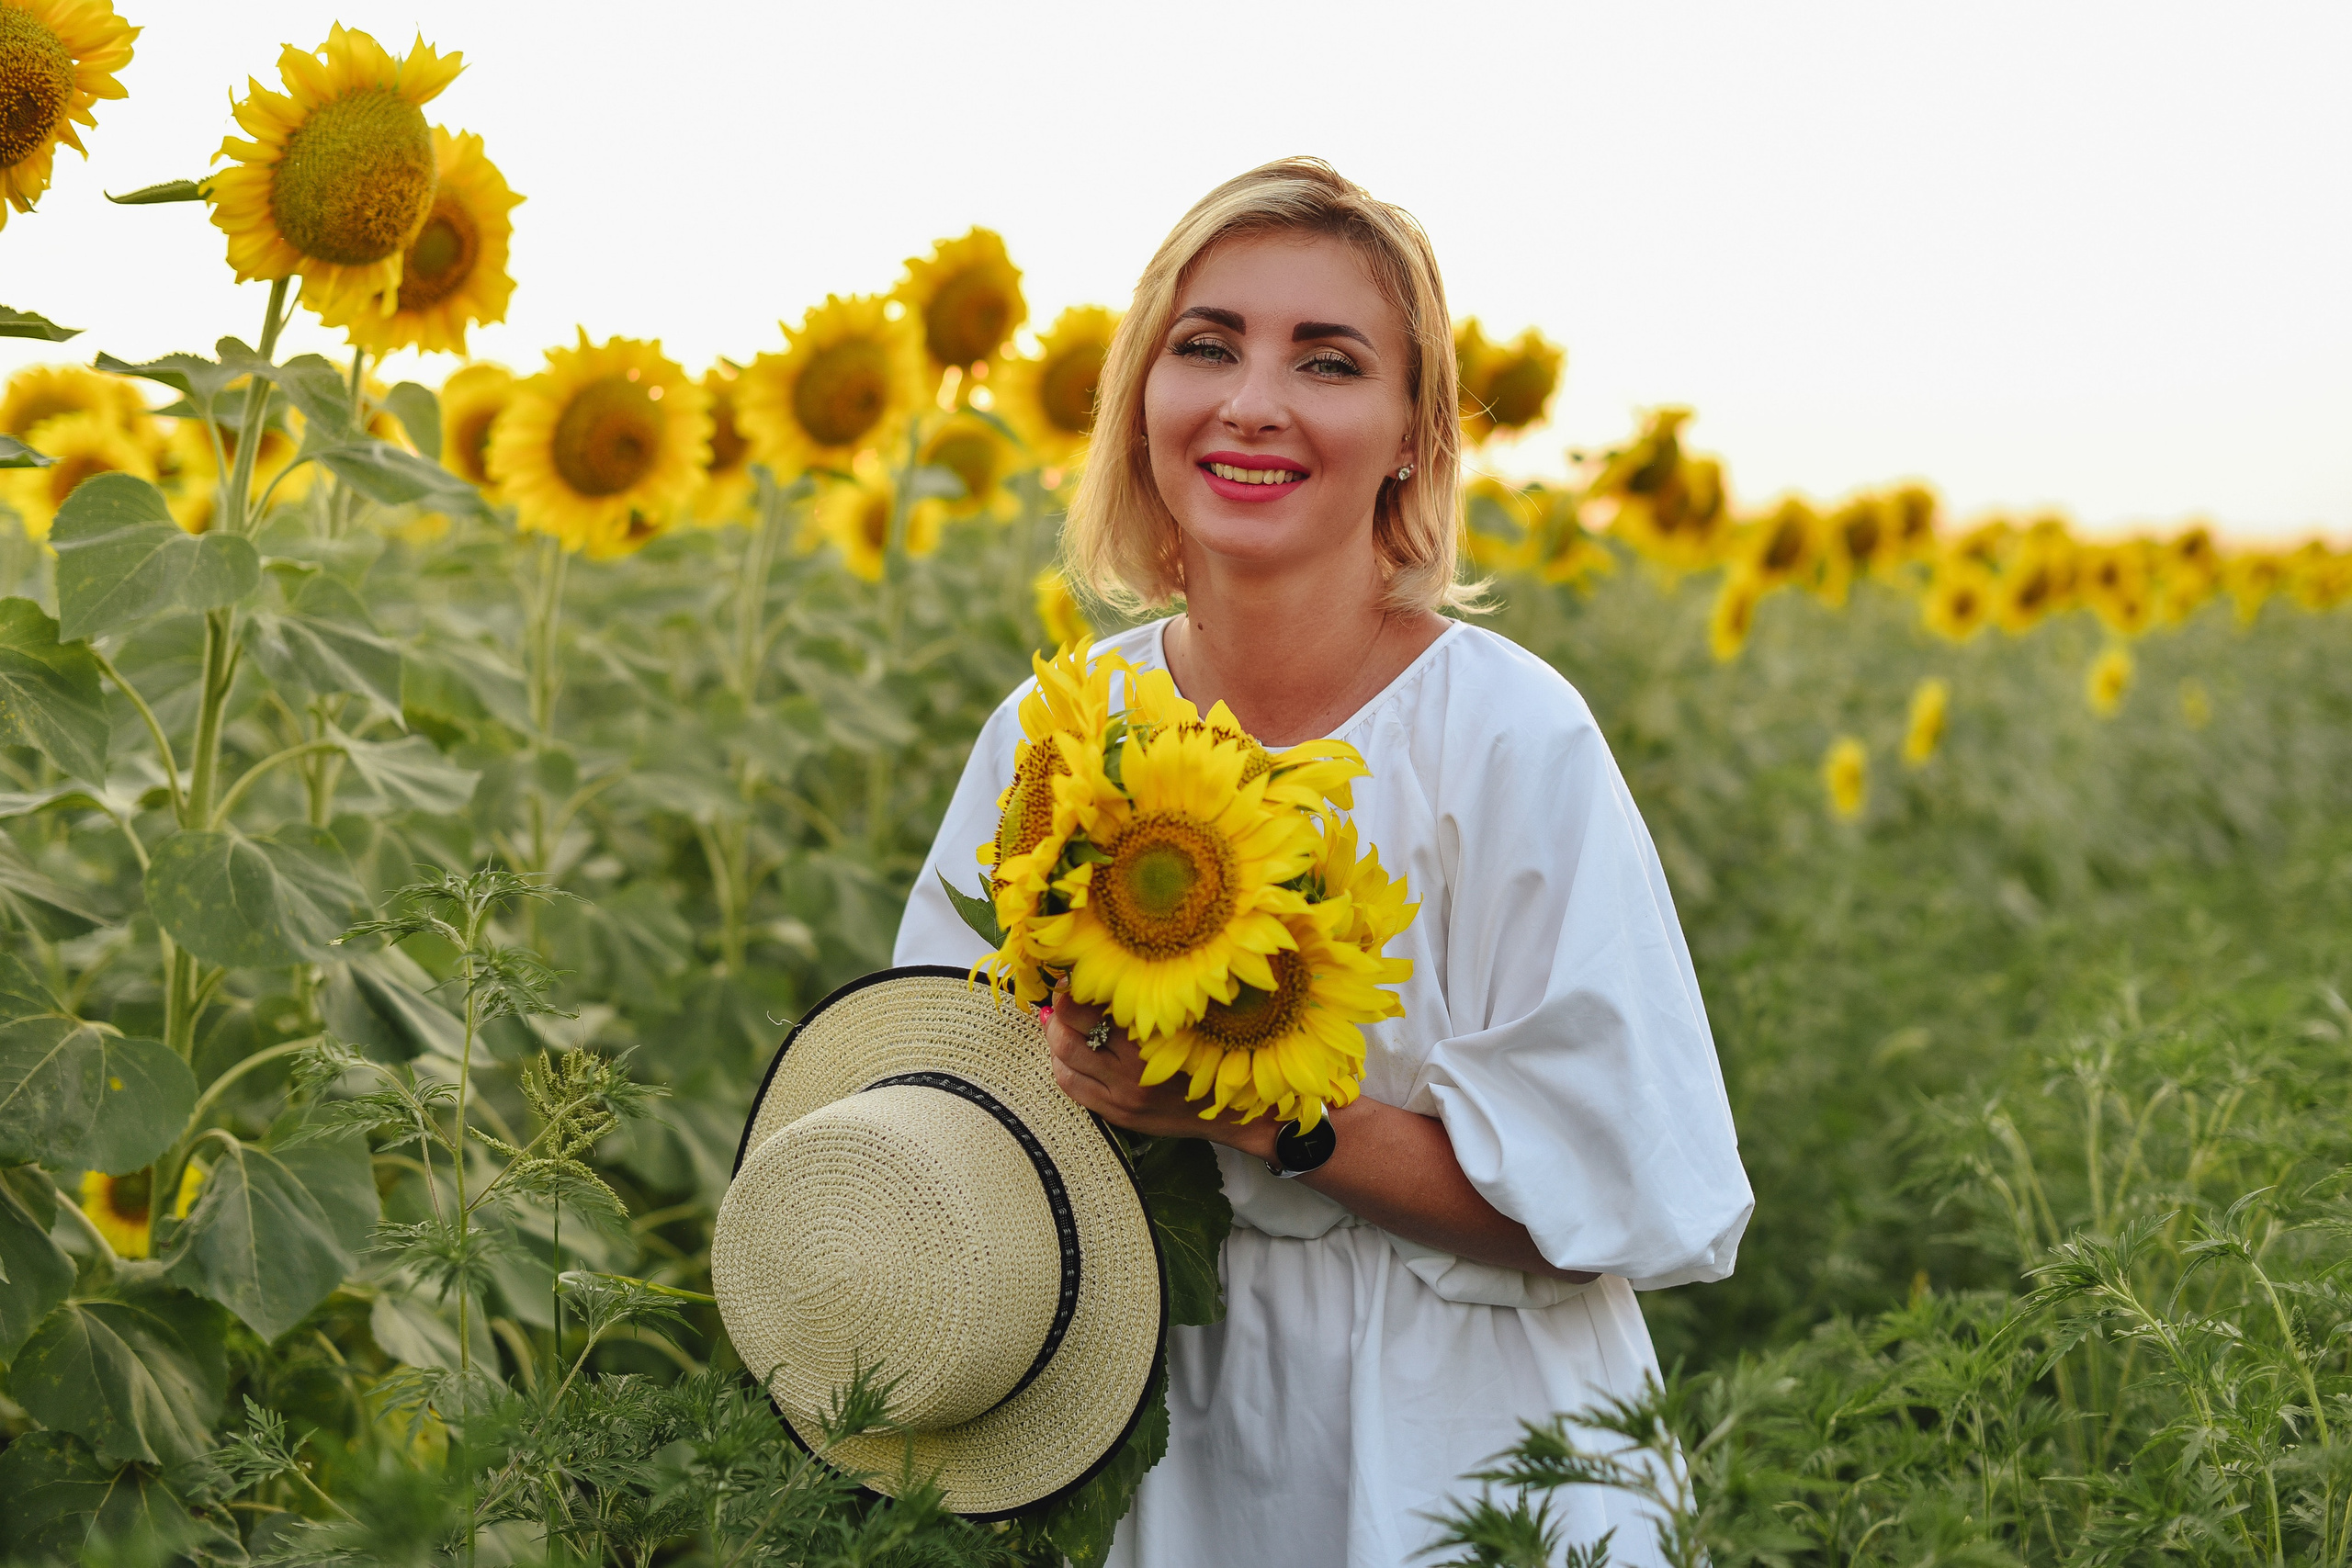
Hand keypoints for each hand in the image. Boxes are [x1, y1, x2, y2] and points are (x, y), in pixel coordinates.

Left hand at [1043, 984, 1279, 1161]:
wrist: (1232, 1112)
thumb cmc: (1211, 1054)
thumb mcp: (1191, 1019)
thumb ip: (1153, 998)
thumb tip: (1109, 972)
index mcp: (1155, 1032)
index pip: (1096, 999)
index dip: (1076, 983)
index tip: (1076, 972)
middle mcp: (1135, 1063)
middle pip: (1072, 1027)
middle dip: (1059, 1006)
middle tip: (1061, 993)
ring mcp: (1122, 1091)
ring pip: (1065, 1055)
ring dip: (1053, 1033)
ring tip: (1056, 1019)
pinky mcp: (1116, 1112)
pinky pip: (1070, 1085)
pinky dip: (1058, 1063)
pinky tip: (1063, 1052)